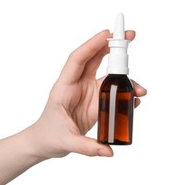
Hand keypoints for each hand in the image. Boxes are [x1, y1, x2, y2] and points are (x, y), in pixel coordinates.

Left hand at [29, 30, 146, 157]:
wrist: (45, 142)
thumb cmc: (48, 136)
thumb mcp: (66, 142)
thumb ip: (87, 147)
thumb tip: (109, 151)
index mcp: (64, 88)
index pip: (77, 60)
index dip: (92, 45)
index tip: (108, 34)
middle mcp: (76, 86)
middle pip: (93, 59)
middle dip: (111, 46)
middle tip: (130, 37)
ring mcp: (86, 93)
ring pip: (106, 75)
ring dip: (123, 76)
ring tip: (140, 89)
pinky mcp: (94, 102)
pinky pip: (111, 91)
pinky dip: (123, 91)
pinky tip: (134, 98)